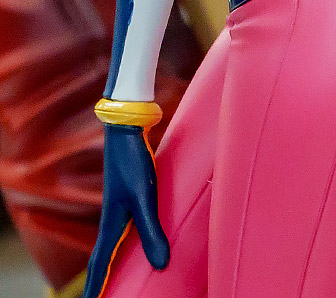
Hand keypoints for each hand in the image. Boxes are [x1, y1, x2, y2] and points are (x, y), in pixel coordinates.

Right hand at [83, 124, 169, 297]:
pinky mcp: (130, 197)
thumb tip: (162, 265)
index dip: (96, 287)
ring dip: (109, 265)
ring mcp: (120, 207)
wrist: (127, 130)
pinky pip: (122, 232)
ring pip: (112, 245)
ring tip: (111, 281)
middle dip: (100, 280)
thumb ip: (151, 231)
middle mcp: (111, 218)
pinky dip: (123, 247)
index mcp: (110, 223)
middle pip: (102, 258)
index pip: (100, 264)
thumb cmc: (133, 162)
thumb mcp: (144, 198)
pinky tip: (134, 245)